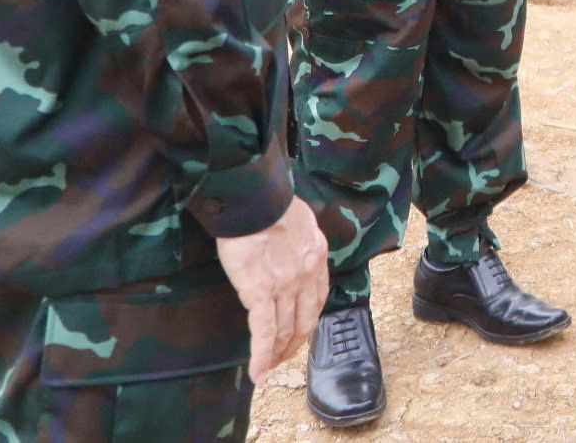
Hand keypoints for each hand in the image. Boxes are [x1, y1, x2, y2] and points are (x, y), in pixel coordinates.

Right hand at [214, 195, 327, 381]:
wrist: (257, 201)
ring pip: (283, 330)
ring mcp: (285, 288)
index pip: (318, 299)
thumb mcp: (301, 221)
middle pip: (304, 321)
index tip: (300, 331)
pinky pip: (263, 332)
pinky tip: (258, 373)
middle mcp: (306, 277)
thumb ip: (301, 240)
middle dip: (294, 343)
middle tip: (283, 357)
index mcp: (317, 258)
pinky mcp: (260, 293)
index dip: (308, 320)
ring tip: (268, 370)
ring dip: (276, 354)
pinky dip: (260, 356)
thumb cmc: (272, 204)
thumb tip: (292, 246)